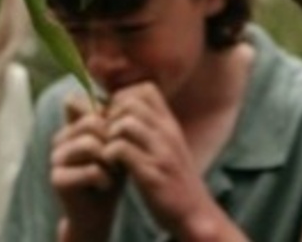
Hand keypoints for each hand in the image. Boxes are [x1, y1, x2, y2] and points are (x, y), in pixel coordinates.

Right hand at [49, 94, 121, 240]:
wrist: (101, 209)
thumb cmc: (114, 171)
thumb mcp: (118, 141)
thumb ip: (116, 117)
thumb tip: (127, 88)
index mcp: (74, 125)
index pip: (82, 102)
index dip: (107, 115)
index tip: (118, 134)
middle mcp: (61, 138)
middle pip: (90, 122)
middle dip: (112, 139)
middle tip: (118, 157)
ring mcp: (56, 158)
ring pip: (89, 143)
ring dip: (109, 160)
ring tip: (113, 172)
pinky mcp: (57, 179)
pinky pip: (90, 169)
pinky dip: (105, 178)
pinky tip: (106, 185)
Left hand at [104, 83, 238, 238]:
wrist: (195, 212)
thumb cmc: (176, 180)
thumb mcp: (170, 146)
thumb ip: (154, 127)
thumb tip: (130, 111)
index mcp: (170, 125)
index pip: (145, 89)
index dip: (123, 98)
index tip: (115, 118)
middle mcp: (167, 133)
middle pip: (130, 102)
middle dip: (110, 116)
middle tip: (106, 136)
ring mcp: (160, 153)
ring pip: (124, 124)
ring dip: (108, 136)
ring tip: (107, 151)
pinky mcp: (151, 174)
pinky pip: (120, 150)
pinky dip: (108, 155)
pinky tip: (109, 166)